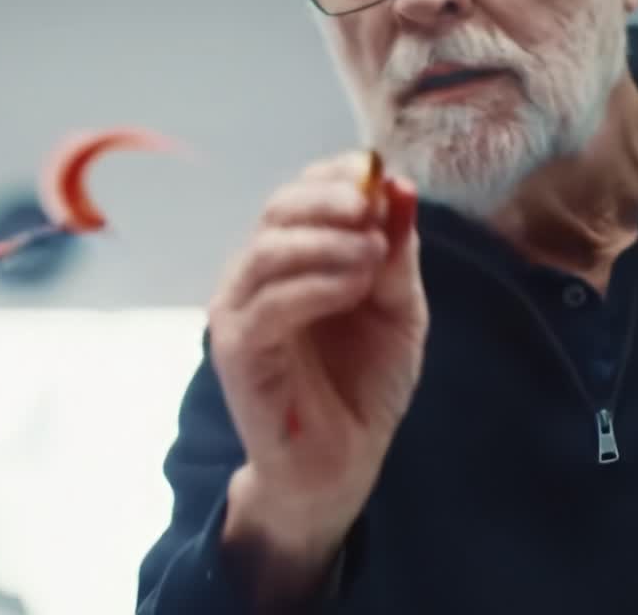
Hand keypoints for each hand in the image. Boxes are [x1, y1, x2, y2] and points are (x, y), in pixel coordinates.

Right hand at [207, 152, 425, 580]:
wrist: (341, 462)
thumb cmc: (363, 385)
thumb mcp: (397, 310)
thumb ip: (395, 255)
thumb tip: (400, 188)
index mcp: (292, 257)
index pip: (299, 193)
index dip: (336, 176)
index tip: (380, 178)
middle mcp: (256, 274)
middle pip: (277, 209)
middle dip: (328, 199)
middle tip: (371, 209)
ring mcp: (239, 310)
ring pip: (267, 250)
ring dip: (324, 241)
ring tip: (372, 254)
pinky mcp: (236, 348)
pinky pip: (268, 304)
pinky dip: (314, 285)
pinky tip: (353, 286)